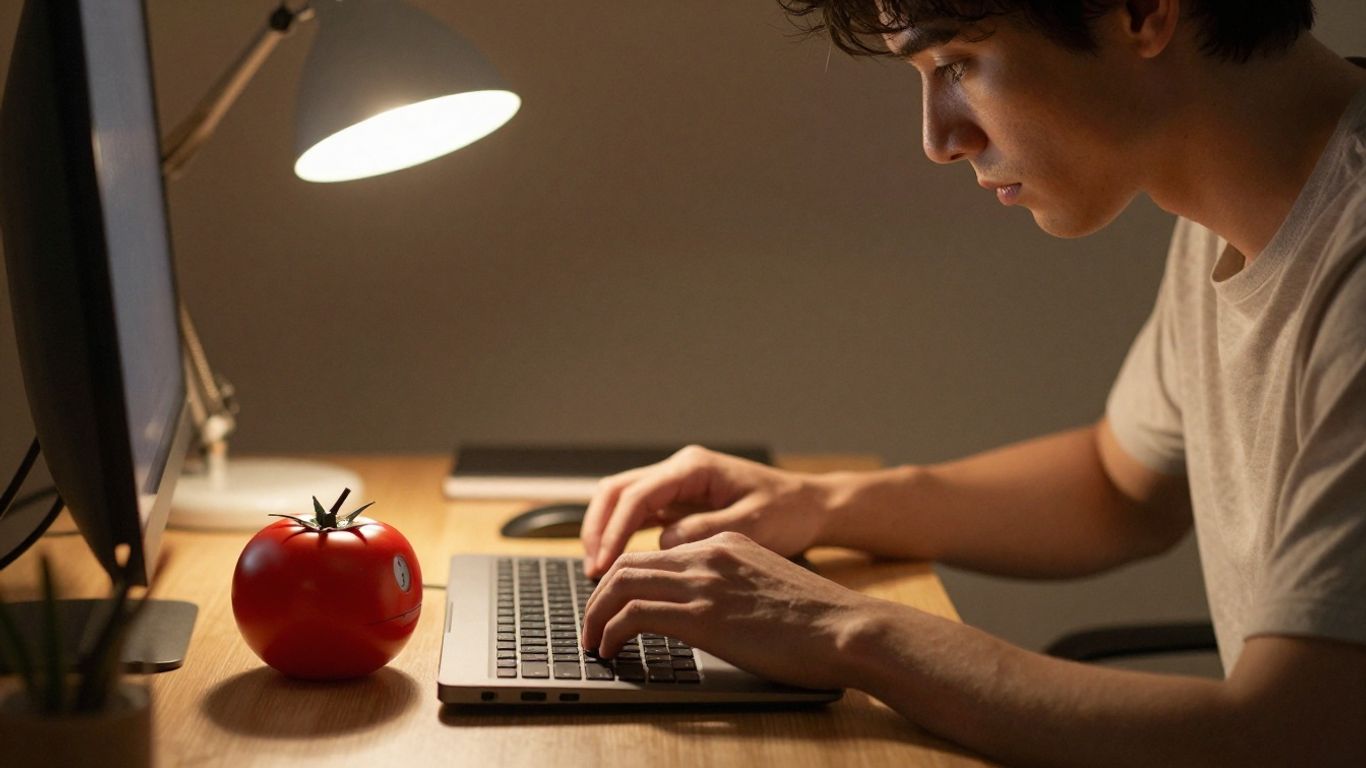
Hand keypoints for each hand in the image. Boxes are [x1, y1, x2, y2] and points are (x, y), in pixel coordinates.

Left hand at [579, 532, 878, 690]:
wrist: (848, 628)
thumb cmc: (819, 622)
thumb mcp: (767, 586)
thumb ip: (733, 587)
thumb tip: (709, 614)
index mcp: (725, 543)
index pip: (656, 553)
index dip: (625, 579)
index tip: (614, 604)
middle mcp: (709, 553)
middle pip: (629, 563)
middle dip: (599, 595)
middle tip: (590, 624)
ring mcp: (704, 582)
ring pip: (622, 583)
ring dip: (596, 614)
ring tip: (592, 640)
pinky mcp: (702, 614)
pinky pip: (634, 615)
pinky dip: (611, 631)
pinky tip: (610, 649)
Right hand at [581, 445, 830, 577]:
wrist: (811, 506)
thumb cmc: (788, 512)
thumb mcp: (751, 524)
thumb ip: (705, 531)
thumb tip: (663, 544)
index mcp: (694, 468)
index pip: (638, 496)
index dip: (615, 531)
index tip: (604, 565)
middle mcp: (680, 469)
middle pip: (617, 491)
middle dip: (598, 528)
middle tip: (592, 568)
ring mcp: (677, 484)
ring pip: (622, 500)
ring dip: (605, 530)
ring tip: (598, 569)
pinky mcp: (680, 501)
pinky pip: (639, 513)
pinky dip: (623, 535)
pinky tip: (620, 564)